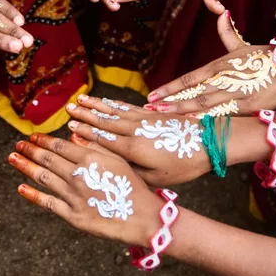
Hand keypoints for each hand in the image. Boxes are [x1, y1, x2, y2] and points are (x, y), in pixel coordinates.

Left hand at [7, 132, 163, 247]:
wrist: (143, 217)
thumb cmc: (131, 186)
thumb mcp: (116, 159)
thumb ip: (94, 147)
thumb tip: (72, 138)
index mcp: (89, 159)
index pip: (59, 146)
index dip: (43, 140)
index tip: (32, 136)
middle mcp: (78, 175)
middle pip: (47, 159)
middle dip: (30, 150)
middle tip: (18, 144)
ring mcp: (73, 196)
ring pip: (43, 177)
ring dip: (25, 166)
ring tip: (13, 158)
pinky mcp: (73, 215)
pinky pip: (48, 202)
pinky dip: (32, 195)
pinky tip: (21, 187)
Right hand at [65, 95, 211, 186]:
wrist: (208, 144)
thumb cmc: (182, 165)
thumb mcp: (156, 177)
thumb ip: (131, 170)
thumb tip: (111, 162)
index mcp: (133, 149)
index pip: (103, 138)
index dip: (85, 131)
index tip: (69, 126)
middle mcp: (134, 130)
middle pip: (104, 120)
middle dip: (85, 114)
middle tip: (68, 108)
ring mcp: (142, 119)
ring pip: (113, 110)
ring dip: (95, 104)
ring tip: (80, 98)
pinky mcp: (151, 113)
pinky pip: (127, 106)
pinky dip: (113, 103)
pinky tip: (105, 100)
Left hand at [144, 12, 275, 115]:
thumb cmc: (267, 57)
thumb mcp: (242, 46)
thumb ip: (227, 33)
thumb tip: (221, 13)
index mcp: (218, 66)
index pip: (188, 79)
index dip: (169, 87)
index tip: (152, 94)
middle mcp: (223, 79)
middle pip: (191, 93)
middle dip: (170, 102)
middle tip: (150, 108)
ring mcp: (236, 93)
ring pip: (204, 104)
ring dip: (183, 111)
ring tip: (165, 116)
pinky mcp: (250, 105)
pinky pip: (225, 114)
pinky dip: (209, 120)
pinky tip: (194, 124)